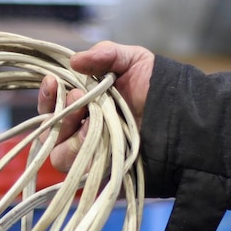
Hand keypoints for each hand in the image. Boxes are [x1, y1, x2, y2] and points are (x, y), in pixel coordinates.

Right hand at [37, 41, 154, 170]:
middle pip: (50, 135)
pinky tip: (102, 137)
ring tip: (93, 120)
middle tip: (80, 97)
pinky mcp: (102, 175)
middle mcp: (81, 134)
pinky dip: (87, 155)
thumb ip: (105, 55)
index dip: (46, 98)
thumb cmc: (157, 88)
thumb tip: (74, 60)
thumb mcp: (132, 61)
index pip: (50, 110)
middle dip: (60, 114)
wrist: (184, 117)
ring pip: (61, 157)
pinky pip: (81, 173)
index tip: (53, 81)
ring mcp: (91, 156)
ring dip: (73, 137)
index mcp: (82, 108)